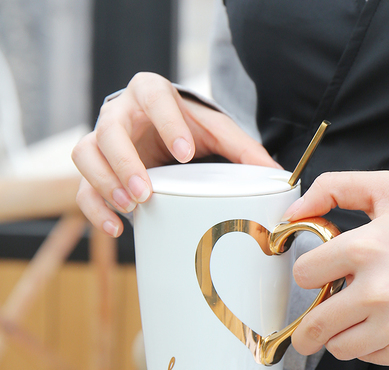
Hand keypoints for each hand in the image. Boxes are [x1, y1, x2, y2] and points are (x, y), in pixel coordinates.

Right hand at [72, 72, 277, 236]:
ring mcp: (101, 140)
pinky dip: (94, 208)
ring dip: (104, 183)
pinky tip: (116, 227)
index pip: (154, 99)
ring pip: (86, 155)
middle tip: (148, 193)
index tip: (186, 154)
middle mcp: (121, 114)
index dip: (167, 123)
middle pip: (109, 131)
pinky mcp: (95, 168)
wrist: (158, 131)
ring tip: (131, 208)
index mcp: (151, 95)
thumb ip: (243, 149)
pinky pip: (81, 187)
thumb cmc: (187, 128)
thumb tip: (278, 175)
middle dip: (125, 163)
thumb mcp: (215, 131)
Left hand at [283, 171, 388, 366]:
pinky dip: (364, 344)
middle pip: (314, 325)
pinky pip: (364, 357)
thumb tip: (293, 212)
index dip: (309, 271)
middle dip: (307, 322)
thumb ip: (333, 188)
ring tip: (353, 315)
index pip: (303, 275)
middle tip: (314, 315)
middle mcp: (379, 292)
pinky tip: (378, 323)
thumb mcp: (385, 190)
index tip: (321, 271)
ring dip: (337, 333)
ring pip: (336, 347)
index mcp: (367, 249)